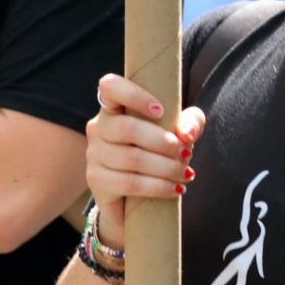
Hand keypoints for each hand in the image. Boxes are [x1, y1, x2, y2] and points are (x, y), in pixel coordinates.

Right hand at [86, 74, 203, 246]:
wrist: (139, 198)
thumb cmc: (160, 152)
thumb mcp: (180, 132)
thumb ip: (190, 122)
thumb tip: (187, 133)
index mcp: (114, 107)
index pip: (110, 86)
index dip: (133, 94)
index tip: (160, 110)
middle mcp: (98, 127)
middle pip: (128, 127)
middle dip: (164, 142)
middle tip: (186, 153)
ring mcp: (94, 155)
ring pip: (132, 158)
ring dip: (167, 168)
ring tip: (186, 174)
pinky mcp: (97, 181)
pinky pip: (130, 183)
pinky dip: (158, 187)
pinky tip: (175, 189)